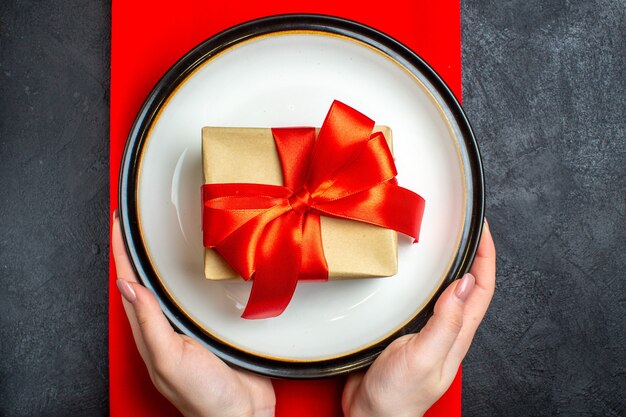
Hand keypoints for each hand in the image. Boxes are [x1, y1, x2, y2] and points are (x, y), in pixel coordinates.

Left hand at [111, 213, 274, 416]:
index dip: (122, 254)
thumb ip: (150, 324)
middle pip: (148, 280)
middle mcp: (167, 326)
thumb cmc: (204, 396)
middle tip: (138, 223)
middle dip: (140, 251)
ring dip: (166, 261)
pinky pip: (198, 295)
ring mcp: (190, 326)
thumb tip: (128, 288)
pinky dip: (195, 276)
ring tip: (162, 236)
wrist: (242, 413)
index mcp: (150, 332)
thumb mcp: (171, 358)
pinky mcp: (213, 326)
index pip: (129, 284)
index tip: (119, 226)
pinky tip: (201, 267)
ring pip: (172, 286)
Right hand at [342, 220, 495, 416]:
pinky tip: (413, 272)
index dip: (487, 256)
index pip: (482, 287)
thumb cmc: (398, 394)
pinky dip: (424, 278)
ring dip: (450, 263)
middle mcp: (447, 328)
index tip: (483, 230)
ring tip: (445, 241)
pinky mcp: (406, 329)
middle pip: (469, 284)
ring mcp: (427, 328)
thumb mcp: (425, 355)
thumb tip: (464, 283)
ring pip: (445, 289)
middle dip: (473, 252)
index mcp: (458, 333)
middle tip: (466, 226)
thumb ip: (446, 322)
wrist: (370, 413)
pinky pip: (422, 297)